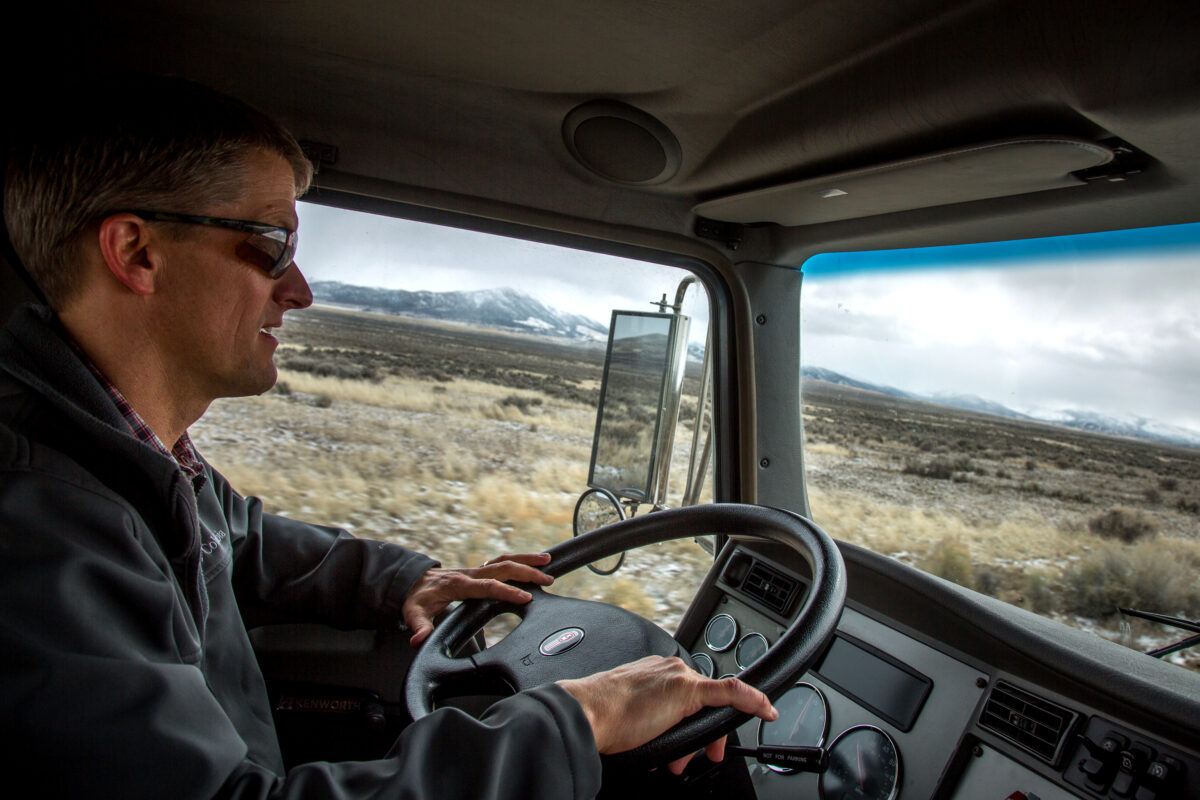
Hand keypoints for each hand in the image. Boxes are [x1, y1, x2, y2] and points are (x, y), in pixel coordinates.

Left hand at [402, 552, 552, 646]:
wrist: (413, 580)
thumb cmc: (417, 598)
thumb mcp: (413, 613)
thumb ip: (419, 627)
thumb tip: (420, 640)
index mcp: (460, 585)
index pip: (488, 586)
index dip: (507, 591)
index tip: (525, 597)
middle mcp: (471, 573)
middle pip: (503, 568)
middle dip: (527, 572)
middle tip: (547, 580)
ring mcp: (476, 569)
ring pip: (505, 560)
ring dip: (526, 559)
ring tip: (547, 561)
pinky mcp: (479, 569)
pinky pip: (502, 561)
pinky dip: (519, 559)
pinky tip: (533, 562)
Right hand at [557, 655, 777, 773]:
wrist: (589, 714)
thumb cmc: (602, 719)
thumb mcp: (631, 717)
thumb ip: (649, 719)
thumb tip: (658, 743)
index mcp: (654, 673)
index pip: (687, 696)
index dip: (691, 722)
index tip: (687, 741)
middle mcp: (669, 670)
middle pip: (703, 703)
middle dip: (699, 735)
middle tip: (689, 759)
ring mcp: (680, 679)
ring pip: (710, 706)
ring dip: (704, 737)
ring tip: (682, 759)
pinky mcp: (688, 690)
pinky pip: (730, 693)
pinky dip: (750, 700)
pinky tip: (765, 709)